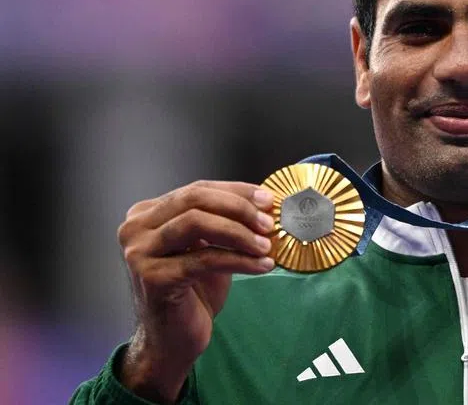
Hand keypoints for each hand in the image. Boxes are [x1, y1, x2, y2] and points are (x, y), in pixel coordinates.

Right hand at [116, 181, 276, 403]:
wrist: (171, 340)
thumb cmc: (192, 291)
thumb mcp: (207, 247)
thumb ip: (223, 221)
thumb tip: (266, 201)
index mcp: (146, 214)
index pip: (197, 189)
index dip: (236, 191)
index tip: (268, 199)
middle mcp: (135, 229)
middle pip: (194, 200)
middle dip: (238, 208)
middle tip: (268, 223)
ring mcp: (139, 253)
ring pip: (197, 224)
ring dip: (239, 233)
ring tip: (266, 246)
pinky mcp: (152, 278)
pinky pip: (205, 259)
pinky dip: (239, 260)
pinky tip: (263, 266)